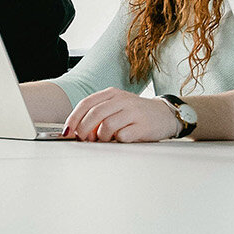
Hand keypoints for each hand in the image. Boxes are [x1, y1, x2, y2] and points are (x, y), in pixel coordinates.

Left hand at [63, 88, 184, 142]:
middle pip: (94, 114)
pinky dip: (117, 140)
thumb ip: (98, 114)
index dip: (73, 118)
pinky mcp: (143, 126)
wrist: (165, 115)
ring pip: (106, 126)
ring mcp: (133, 112)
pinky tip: (121, 138)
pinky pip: (122, 136)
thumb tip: (78, 130)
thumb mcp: (116, 107)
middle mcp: (122, 100)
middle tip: (83, 139)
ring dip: (101, 137)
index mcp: (112, 93)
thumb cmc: (136, 113)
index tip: (67, 131)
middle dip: (83, 130)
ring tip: (106, 139)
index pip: (86, 103)